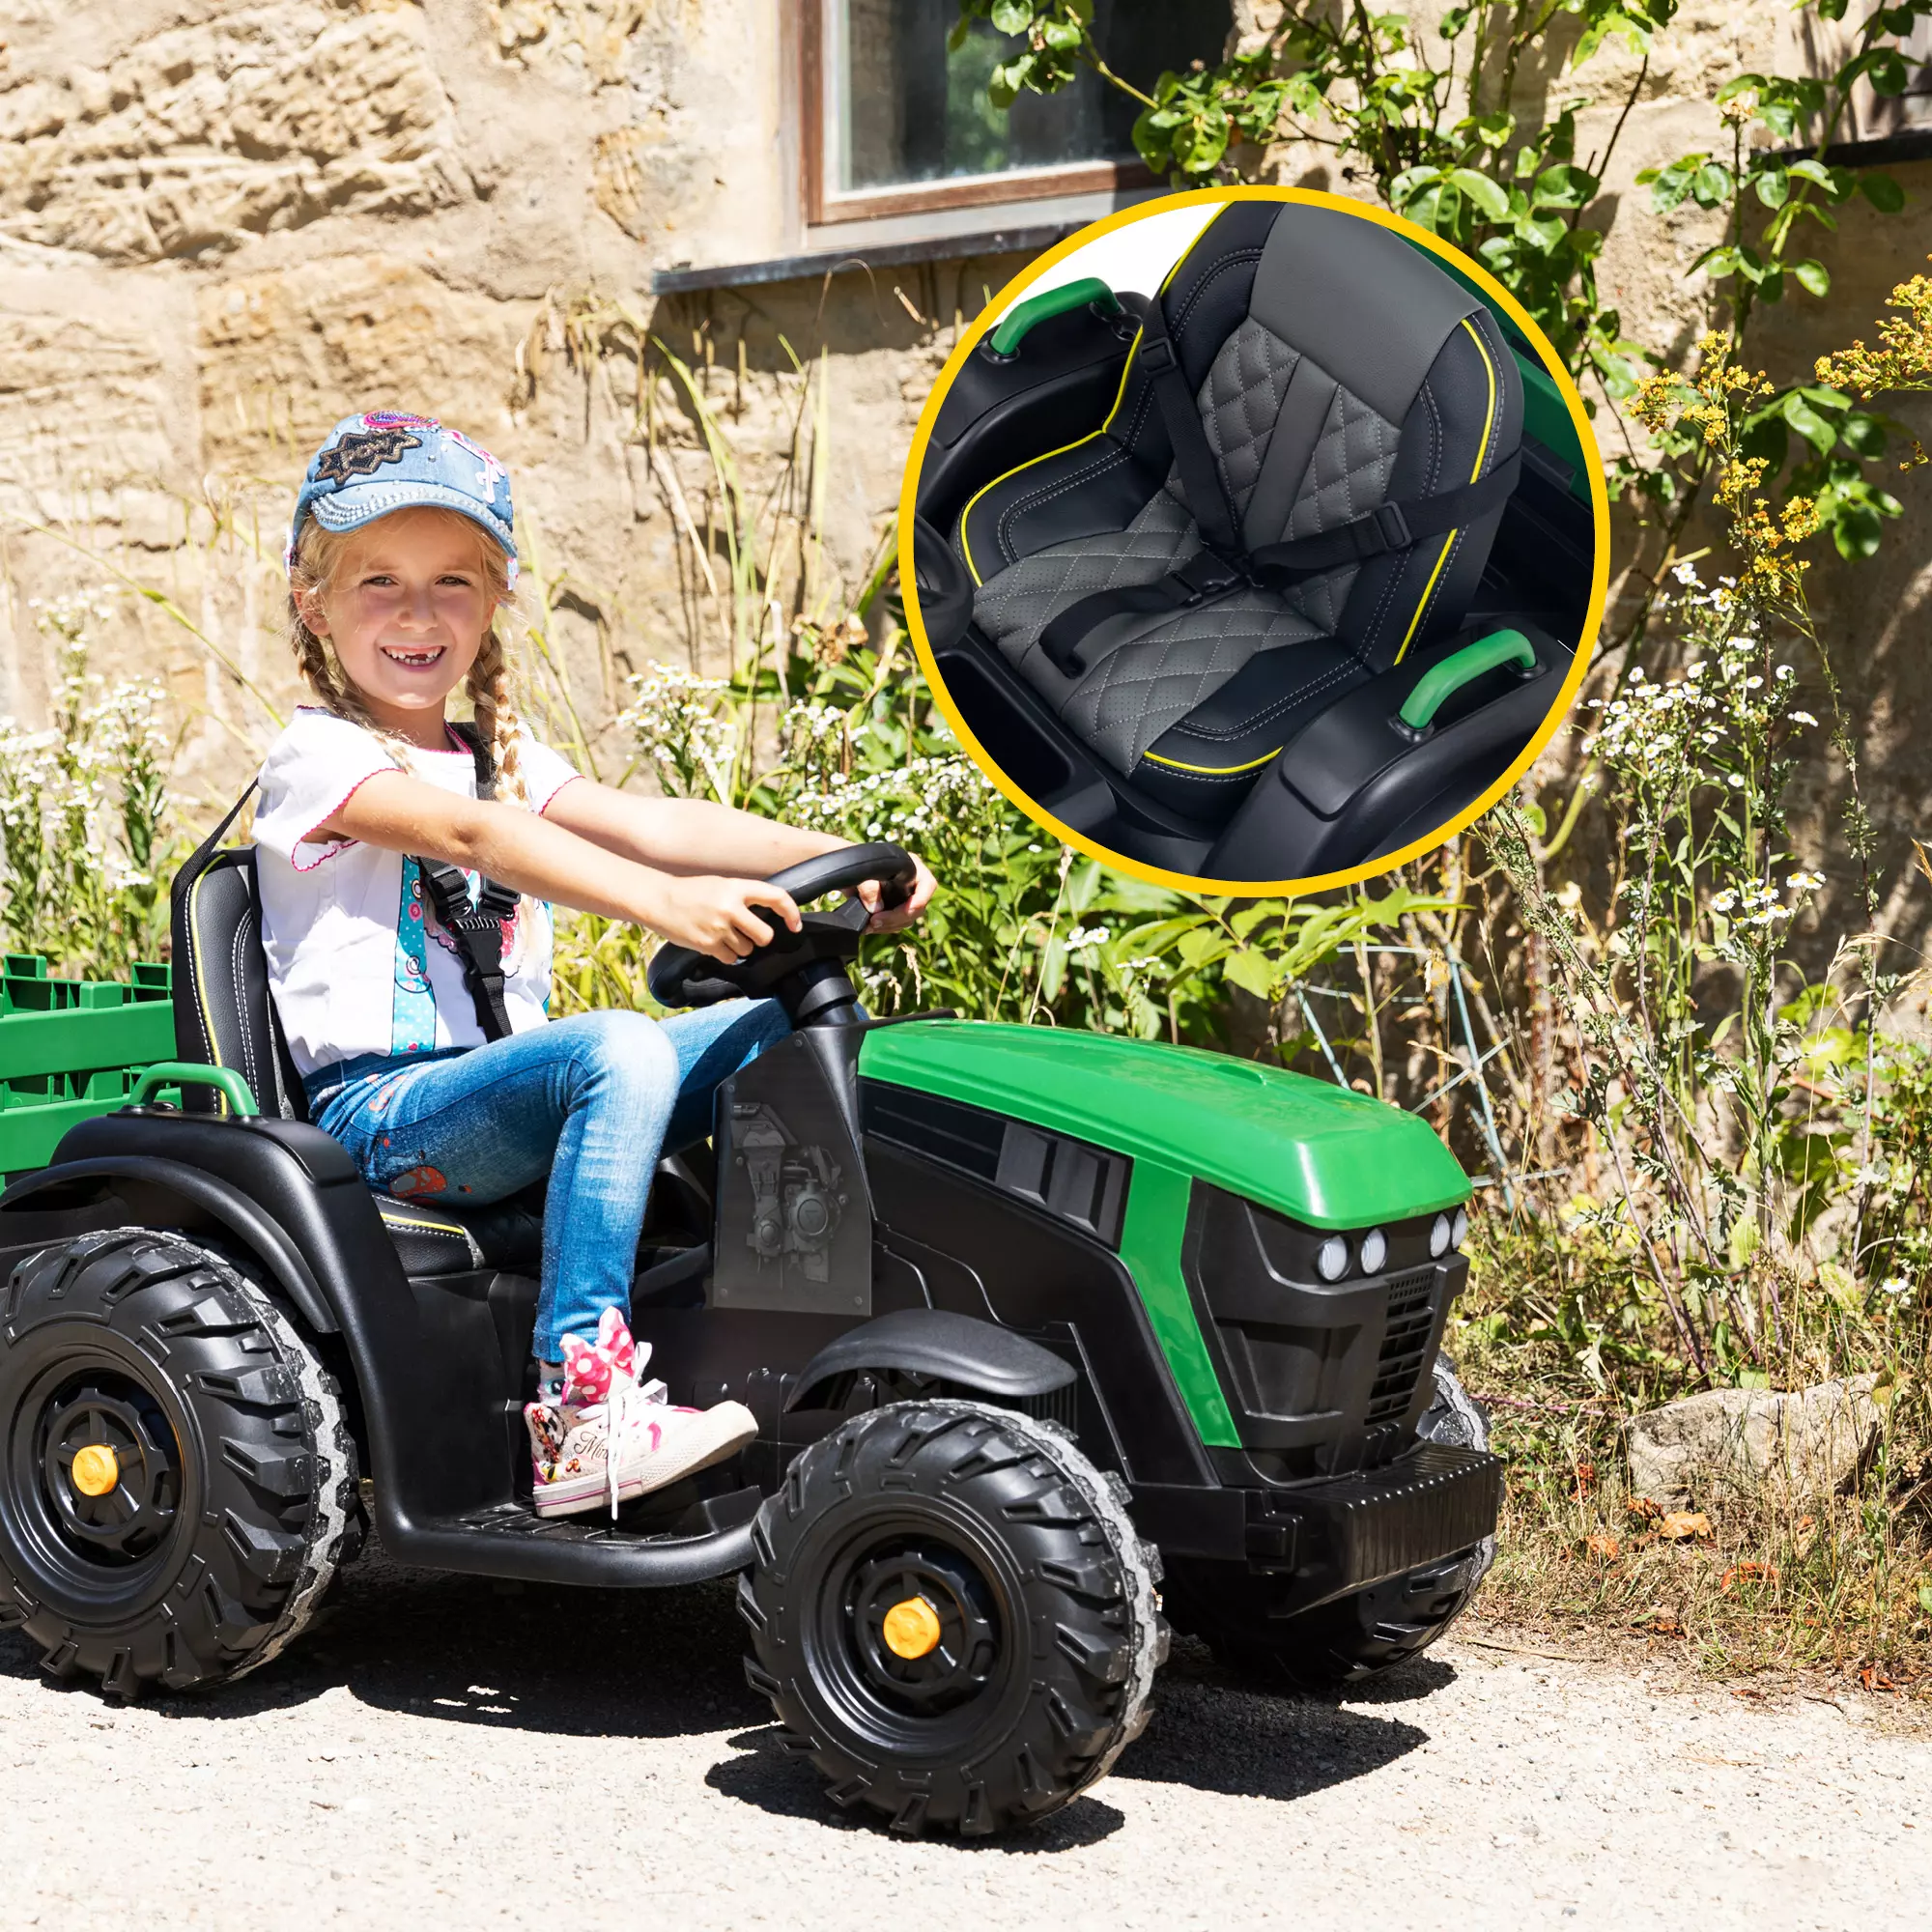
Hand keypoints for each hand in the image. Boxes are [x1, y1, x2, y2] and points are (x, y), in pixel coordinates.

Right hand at [651, 875, 801, 963]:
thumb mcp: (721, 885)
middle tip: (746, 932)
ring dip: (738, 946)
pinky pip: (730, 958)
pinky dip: (725, 954)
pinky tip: (711, 940)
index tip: (795, 924)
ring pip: (747, 949)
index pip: (777, 897)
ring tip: (720, 932)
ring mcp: (719, 927)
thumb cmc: (692, 892)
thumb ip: (744, 898)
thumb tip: (770, 916)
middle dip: (759, 938)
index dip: (792, 912)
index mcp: (737, 887)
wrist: (659, 900)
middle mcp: (731, 907)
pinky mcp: (708, 944)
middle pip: (765, 935)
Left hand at [855, 853, 937, 933]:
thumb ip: (868, 886)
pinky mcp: (895, 910)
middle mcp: (912, 883)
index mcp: (911, 866)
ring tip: (869, 924)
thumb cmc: (856, 863)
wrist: (846, 870)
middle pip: (917, 908)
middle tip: (874, 921)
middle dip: (896, 918)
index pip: (927, 885)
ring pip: (907, 920)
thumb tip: (877, 909)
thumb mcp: (860, 870)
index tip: (906, 911)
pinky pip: (896, 924)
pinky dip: (883, 928)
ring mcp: (905, 898)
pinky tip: (869, 927)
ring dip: (889, 926)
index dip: (920, 900)